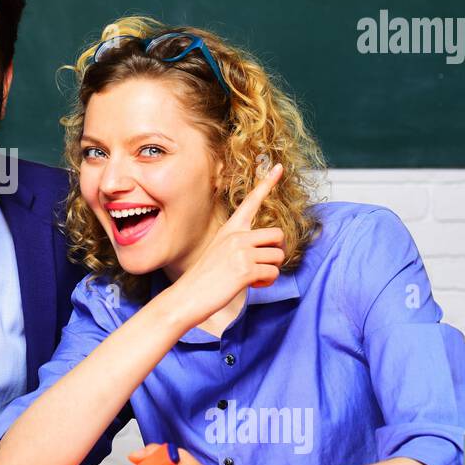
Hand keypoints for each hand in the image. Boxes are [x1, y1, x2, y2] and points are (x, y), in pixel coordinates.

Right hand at [164, 162, 285, 322]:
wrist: (186, 297)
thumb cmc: (203, 279)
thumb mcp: (218, 253)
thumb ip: (240, 246)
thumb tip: (263, 252)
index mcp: (229, 229)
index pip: (251, 201)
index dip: (267, 183)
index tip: (278, 167)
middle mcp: (236, 236)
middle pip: (278, 234)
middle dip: (276, 252)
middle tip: (264, 265)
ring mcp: (241, 251)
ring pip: (278, 256)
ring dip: (271, 270)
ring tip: (255, 278)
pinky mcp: (245, 269)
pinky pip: (272, 273)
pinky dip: (267, 283)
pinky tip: (253, 286)